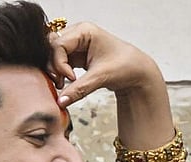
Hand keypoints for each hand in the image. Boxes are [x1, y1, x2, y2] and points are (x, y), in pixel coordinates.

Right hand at [47, 22, 173, 154]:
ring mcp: (78, 45)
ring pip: (54, 54)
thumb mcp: (101, 78)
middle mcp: (79, 34)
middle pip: (52, 46)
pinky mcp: (78, 56)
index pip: (58, 43)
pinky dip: (61, 72)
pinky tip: (67, 83)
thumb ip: (78, 90)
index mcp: (85, 31)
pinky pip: (61, 62)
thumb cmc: (126, 67)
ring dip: (56, 70)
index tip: (71, 78)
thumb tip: (60, 101)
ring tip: (63, 84)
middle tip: (61, 82)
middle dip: (54, 65)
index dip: (59, 63)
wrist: (138, 73)